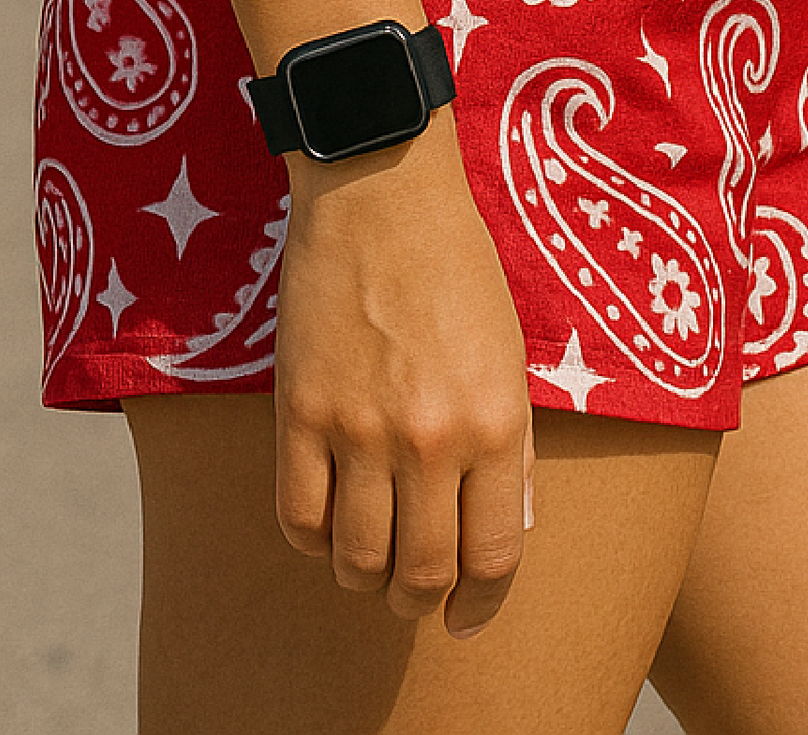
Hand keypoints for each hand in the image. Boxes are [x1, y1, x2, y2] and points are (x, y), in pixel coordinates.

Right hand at [271, 111, 534, 635]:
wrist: (381, 191)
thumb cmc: (454, 266)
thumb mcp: (507, 353)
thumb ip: (512, 445)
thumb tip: (507, 527)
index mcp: (495, 423)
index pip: (493, 557)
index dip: (481, 604)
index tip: (465, 616)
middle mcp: (431, 439)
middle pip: (420, 574)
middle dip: (418, 600)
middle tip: (413, 591)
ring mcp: (360, 429)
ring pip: (355, 561)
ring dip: (363, 578)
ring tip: (367, 559)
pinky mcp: (299, 412)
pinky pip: (296, 518)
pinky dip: (310, 540)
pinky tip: (324, 520)